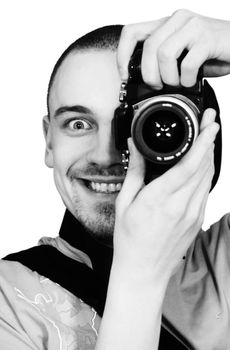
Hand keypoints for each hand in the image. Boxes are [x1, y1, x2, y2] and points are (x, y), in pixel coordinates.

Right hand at [114, 109, 218, 283]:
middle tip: (210, 123)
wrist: (143, 269)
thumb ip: (134, 172)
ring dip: (210, 156)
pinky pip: (206, 190)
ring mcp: (193, 214)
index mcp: (159, 199)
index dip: (203, 141)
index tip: (210, 124)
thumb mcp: (125, 203)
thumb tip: (135, 147)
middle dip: (210, 141)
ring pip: (208, 177)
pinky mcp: (198, 220)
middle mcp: (181, 206)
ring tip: (207, 139)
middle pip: (204, 167)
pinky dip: (206, 173)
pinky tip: (201, 165)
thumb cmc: (130, 239)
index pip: (189, 164)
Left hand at [117, 9, 229, 87]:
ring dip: (169, 78)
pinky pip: (187, 63)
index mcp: (166, 24)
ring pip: (164, 54)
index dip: (122, 56)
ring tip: (178, 83)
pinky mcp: (208, 38)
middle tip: (159, 86)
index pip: (131, 32)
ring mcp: (193, 26)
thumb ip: (163, 61)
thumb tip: (143, 81)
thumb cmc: (210, 51)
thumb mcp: (181, 54)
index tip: (126, 76)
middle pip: (148, 48)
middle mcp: (177, 20)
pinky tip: (191, 80)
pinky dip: (187, 79)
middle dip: (149, 75)